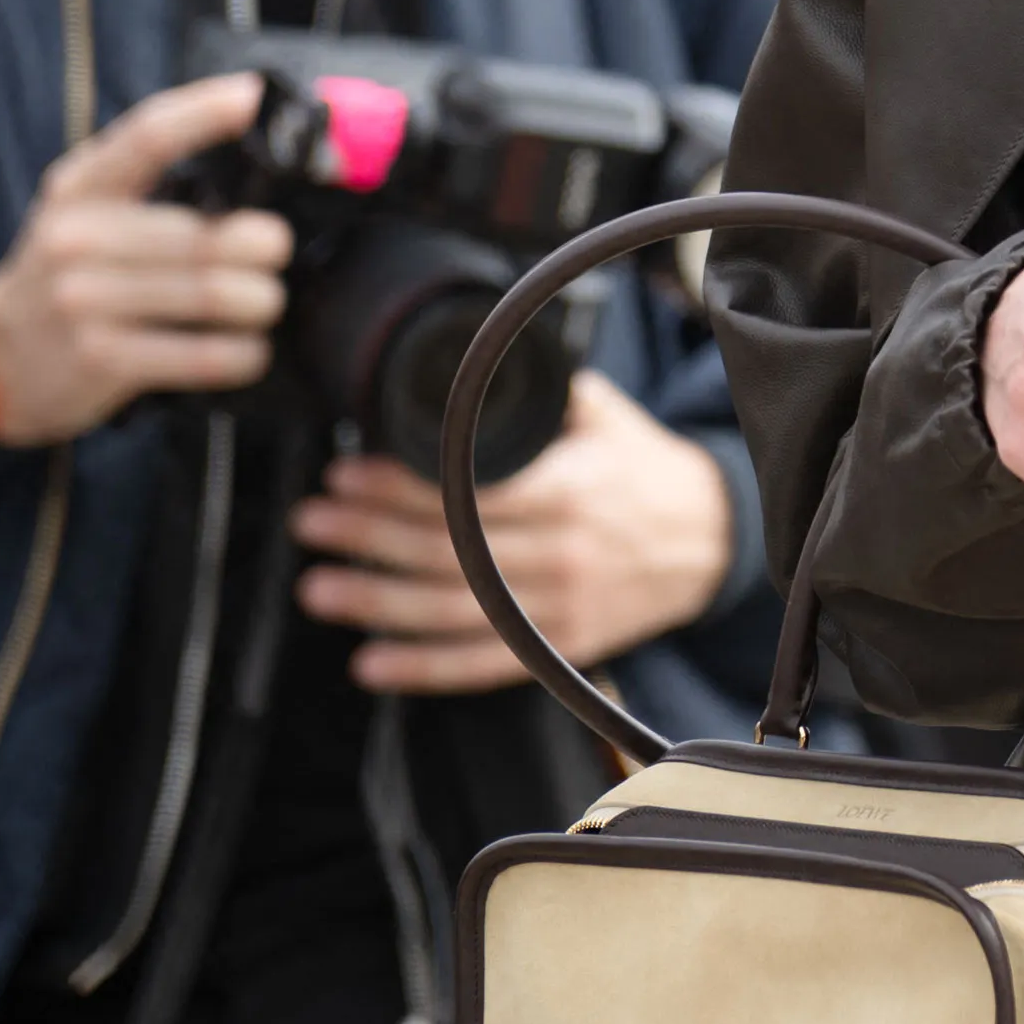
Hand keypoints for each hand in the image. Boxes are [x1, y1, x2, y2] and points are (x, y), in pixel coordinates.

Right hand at [0, 75, 292, 447]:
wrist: (2, 355)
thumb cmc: (74, 271)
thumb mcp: (92, 212)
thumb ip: (157, 180)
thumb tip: (264, 157)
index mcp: (80, 188)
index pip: (145, 137)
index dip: (202, 113)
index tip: (252, 97)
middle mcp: (75, 238)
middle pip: (201, 234)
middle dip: (264, 244)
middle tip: (276, 250)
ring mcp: (82, 301)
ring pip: (212, 294)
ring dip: (261, 300)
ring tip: (265, 301)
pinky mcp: (100, 359)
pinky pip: (201, 356)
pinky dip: (243, 353)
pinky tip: (248, 349)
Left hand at [292, 374, 740, 691]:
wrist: (708, 539)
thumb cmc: (641, 469)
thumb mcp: (605, 415)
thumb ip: (541, 391)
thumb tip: (472, 355)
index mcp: (570, 488)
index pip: (470, 489)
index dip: (402, 484)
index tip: (348, 472)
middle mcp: (562, 551)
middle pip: (451, 548)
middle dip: (371, 537)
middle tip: (314, 521)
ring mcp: (560, 606)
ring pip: (457, 609)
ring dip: (380, 602)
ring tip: (321, 588)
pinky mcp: (560, 647)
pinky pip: (484, 663)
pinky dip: (425, 668)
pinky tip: (373, 663)